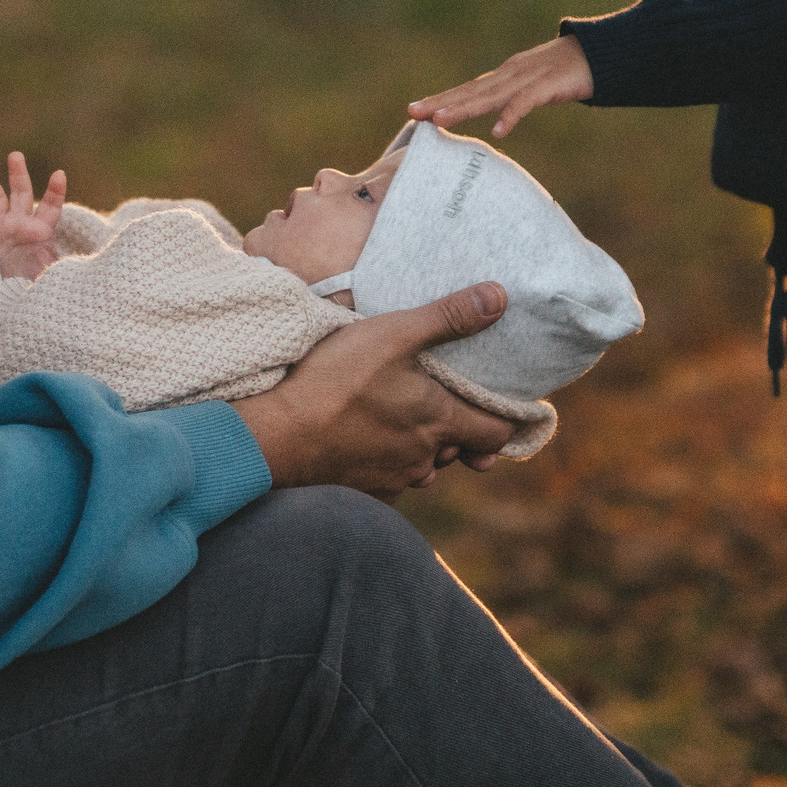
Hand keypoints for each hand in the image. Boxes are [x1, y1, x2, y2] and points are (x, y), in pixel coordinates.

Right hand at [0, 151, 66, 280]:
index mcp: (41, 230)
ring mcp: (1, 228)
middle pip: (21, 192)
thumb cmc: (35, 283)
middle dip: (18, 173)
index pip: (50, 207)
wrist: (13, 294)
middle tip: (15, 155)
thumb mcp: (46, 276)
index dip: (55, 191)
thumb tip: (51, 268)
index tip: (59, 174)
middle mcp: (21, 223)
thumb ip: (47, 268)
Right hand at [229, 283, 517, 497]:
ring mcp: (395, 478)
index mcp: (441, 419)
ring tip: (402, 418)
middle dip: (459, 431)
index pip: (497, 432)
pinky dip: (387, 461)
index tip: (506, 409)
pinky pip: (390, 479)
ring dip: (422, 447)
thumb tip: (500, 297)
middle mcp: (426, 457)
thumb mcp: (394, 334)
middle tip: (444, 405)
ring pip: (424, 466)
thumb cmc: (338, 380)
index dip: (505, 420)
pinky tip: (367, 439)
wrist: (280, 436)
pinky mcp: (365, 489)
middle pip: (461, 449)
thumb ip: (447, 317)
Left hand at [407, 34, 593, 137]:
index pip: (466, 90)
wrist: (599, 54)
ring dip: (463, 108)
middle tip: (412, 113)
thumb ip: (512, 99)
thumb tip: (495, 119)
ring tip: (439, 119)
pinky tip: (498, 131)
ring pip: (489, 96)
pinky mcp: (549, 85)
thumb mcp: (531, 87)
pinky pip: (527, 102)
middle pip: (469, 92)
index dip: (440, 100)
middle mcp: (509, 76)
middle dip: (440, 103)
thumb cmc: (564, 74)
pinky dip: (512, 115)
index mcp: (503, 77)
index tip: (413, 110)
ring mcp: (528, 79)